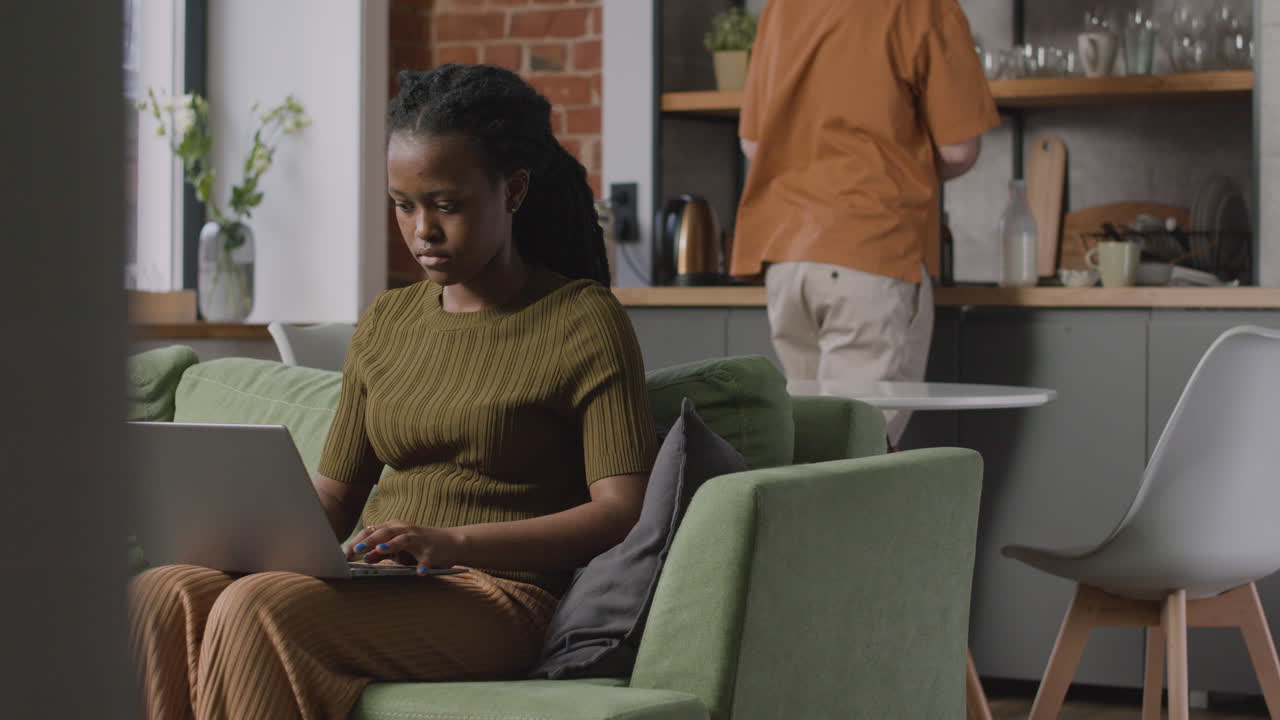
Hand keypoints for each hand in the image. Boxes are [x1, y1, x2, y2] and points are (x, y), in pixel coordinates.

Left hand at [343, 522, 463, 574]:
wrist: (451, 542)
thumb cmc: (420, 546)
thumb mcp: (399, 549)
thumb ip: (382, 552)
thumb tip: (365, 557)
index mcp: (395, 528)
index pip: (372, 532)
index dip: (358, 541)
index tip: (345, 553)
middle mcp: (405, 530)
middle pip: (385, 532)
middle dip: (370, 541)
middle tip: (357, 550)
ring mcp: (419, 538)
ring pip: (403, 539)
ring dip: (391, 545)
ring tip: (380, 551)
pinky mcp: (433, 550)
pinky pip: (427, 558)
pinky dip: (423, 565)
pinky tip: (420, 573)